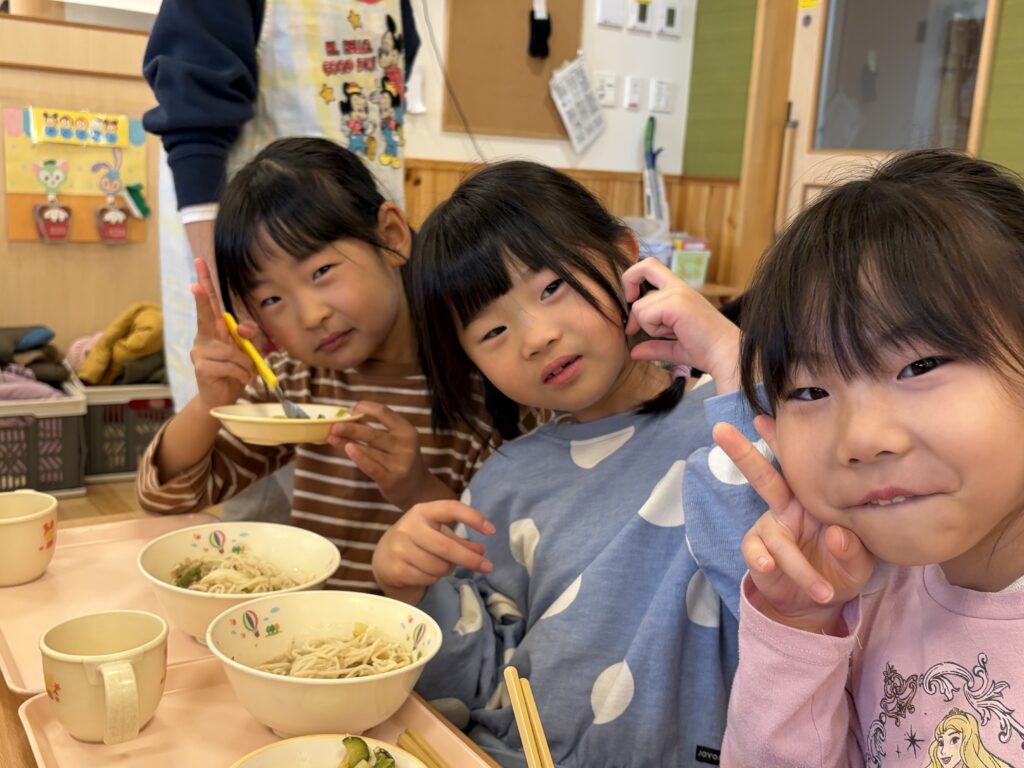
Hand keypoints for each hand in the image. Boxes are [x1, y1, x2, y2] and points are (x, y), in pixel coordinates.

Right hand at [190, 259, 254, 410]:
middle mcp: (203, 337)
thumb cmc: (235, 371)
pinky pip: (232, 366)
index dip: (205, 283)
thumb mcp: (248, 351)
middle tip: (195, 284)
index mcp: (215, 330)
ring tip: (243, 373)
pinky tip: (238, 379)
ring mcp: (200, 352)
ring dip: (246, 364)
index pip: (211, 303)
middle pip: (206, 315)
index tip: (199, 263)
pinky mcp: (202, 367)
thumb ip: (249, 336)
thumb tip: (241, 328)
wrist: (223, 398)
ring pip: (232, 351)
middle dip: (203, 299)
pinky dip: (242, 374)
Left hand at [328, 402, 451, 509]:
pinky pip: (371, 466)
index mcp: (406, 430)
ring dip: (348, 442)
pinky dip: (358, 457)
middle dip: (351, 428)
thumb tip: (347, 419)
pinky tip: (347, 449)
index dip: (365, 408)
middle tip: (334, 426)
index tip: (350, 410)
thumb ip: (374, 431)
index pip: (384, 412)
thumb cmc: (400, 460)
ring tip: (332, 437)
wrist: (416, 489)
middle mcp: (405, 445)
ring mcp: (399, 463)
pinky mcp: (391, 479)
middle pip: (373, 433)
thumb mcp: (394, 442)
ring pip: (369, 450)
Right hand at [372, 500, 494, 603]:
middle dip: (470, 559)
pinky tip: (428, 573)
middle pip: (446, 546)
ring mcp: (400, 548)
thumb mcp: (436, 534)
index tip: (491, 531)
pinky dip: (435, 578)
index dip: (473, 517)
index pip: (451, 508)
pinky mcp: (397, 569)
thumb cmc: (417, 542)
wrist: (383, 558)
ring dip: (449, 569)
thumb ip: (459, 540)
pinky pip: (429, 578)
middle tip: (488, 567)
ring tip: (444, 566)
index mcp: (423, 511)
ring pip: (439, 566)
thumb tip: (481, 552)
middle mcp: (409, 526)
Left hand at [622, 258, 739, 392]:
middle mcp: (678, 287)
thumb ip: (654, 346)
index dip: (633, 276)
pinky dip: (653, 329)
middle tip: (635, 328)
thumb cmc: (706, 350)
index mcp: (679, 291)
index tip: (631, 298)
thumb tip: (634, 353)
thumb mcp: (674, 347)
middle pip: (640, 284)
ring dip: (649, 326)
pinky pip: (645, 315)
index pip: (649, 265)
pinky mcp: (676, 303)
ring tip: (673, 334)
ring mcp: (678, 293)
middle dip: (632, 306)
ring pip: (639, 306)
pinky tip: (674, 333)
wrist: (726, 355)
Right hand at [713, 416, 874, 634]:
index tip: (764, 414)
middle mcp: (787, 509)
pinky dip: (765, 562)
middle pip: (763, 478)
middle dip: (742, 454)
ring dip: (798, 565)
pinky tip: (771, 568)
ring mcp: (770, 531)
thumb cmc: (841, 569)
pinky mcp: (759, 556)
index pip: (800, 467)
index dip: (782, 441)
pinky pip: (757, 555)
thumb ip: (854, 548)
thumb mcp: (860, 561)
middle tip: (719, 429)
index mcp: (812, 500)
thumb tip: (838, 535)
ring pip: (775, 537)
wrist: (818, 604)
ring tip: (822, 590)